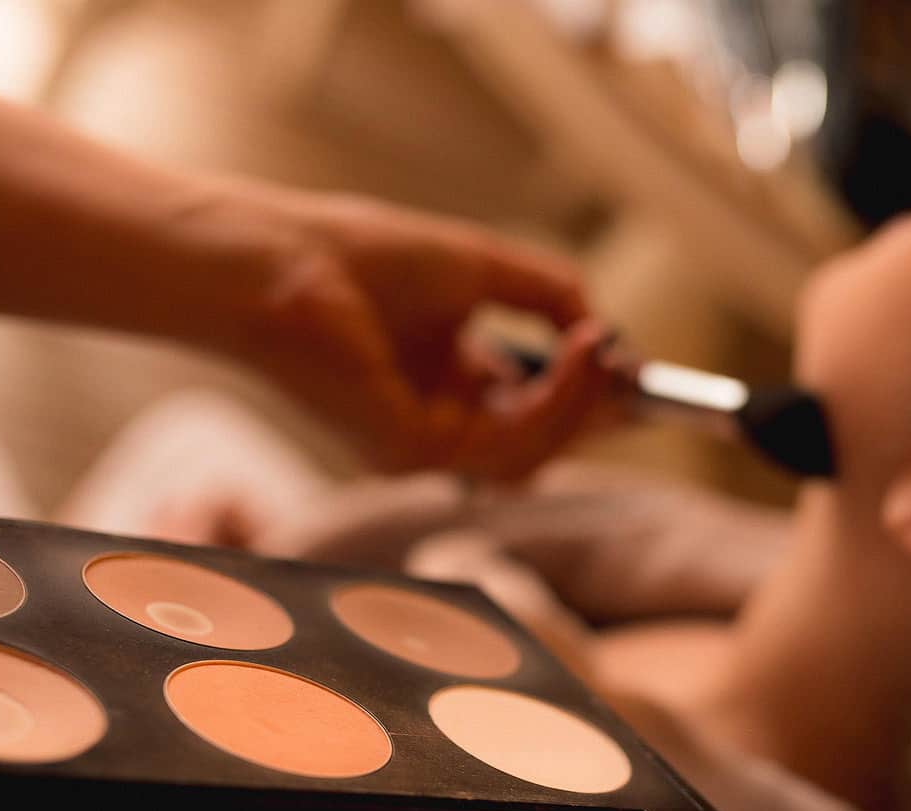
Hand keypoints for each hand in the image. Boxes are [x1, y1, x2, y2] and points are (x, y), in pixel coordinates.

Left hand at [229, 191, 618, 478]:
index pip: (529, 410)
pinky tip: (575, 352)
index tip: (628, 368)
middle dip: (593, 408)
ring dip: (580, 402)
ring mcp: (423, 448)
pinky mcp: (413, 453)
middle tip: (628, 366)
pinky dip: (556, 401)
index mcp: (445, 384)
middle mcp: (436, 425)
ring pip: (533, 453)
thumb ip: (545, 291)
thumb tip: (600, 327)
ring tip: (600, 349)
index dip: (584, 394)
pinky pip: (510, 446)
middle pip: (539, 443)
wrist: (282, 262)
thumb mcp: (479, 264)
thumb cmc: (356, 257)